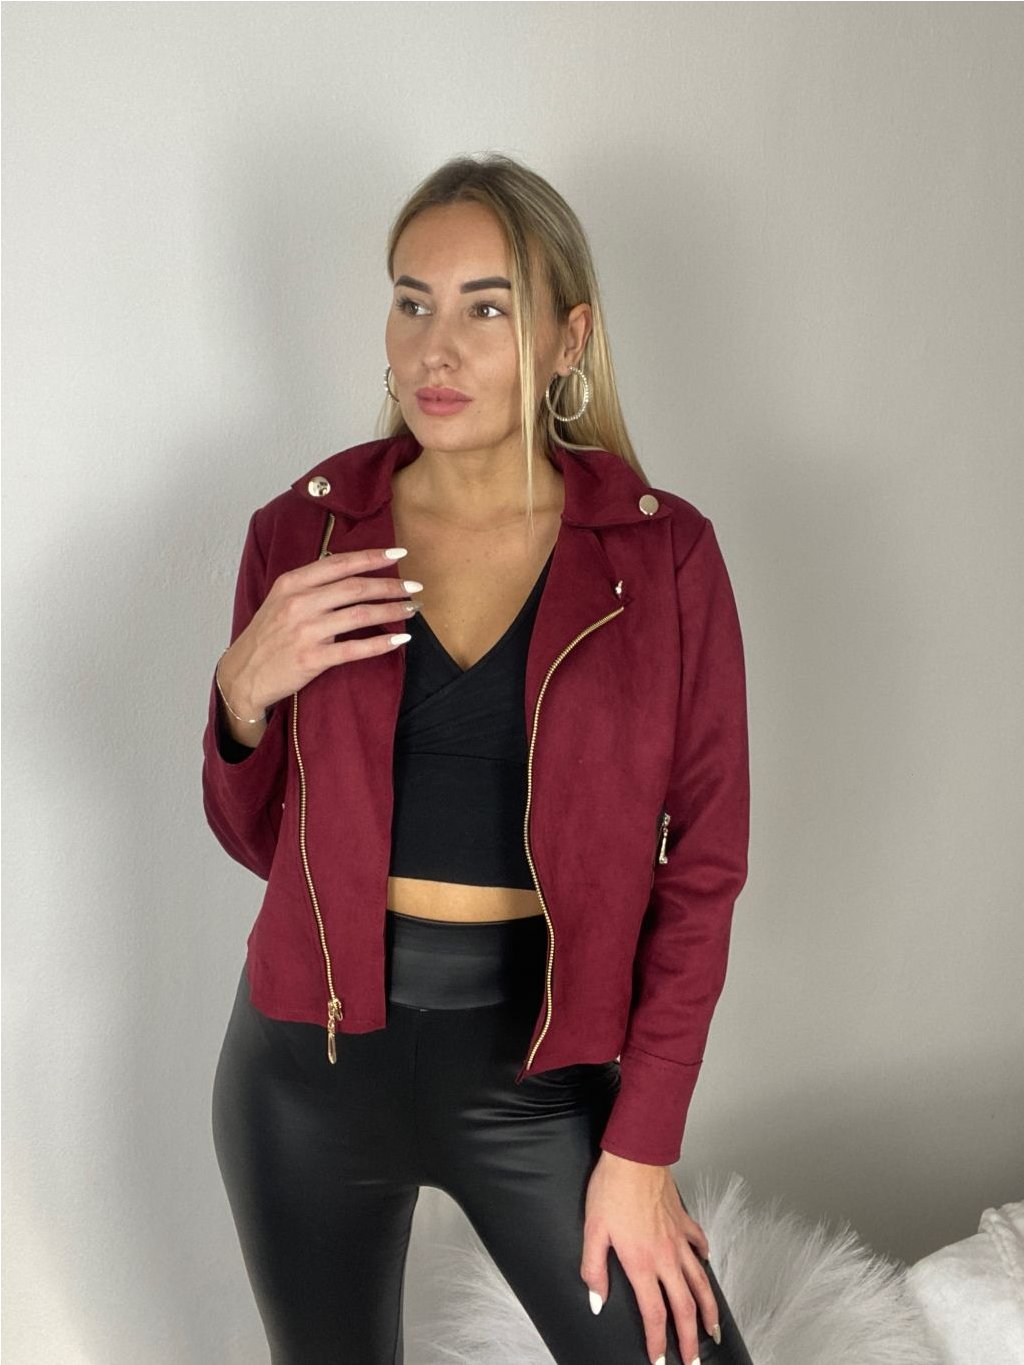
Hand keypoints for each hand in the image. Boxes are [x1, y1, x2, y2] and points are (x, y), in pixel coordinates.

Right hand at [217, 546, 420, 715]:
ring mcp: (305, 631)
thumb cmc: (266, 636)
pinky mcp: (312, 659)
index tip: (399, 554)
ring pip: (359, 615)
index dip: (372, 557)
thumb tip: (351, 571)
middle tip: (414, 587)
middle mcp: (299, 603)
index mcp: (292, 583)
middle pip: (355, 588)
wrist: (242, 674)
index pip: (340, 564)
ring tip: (411, 609)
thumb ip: (311, 585)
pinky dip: (380, 644)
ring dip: (391, 611)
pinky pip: (355, 649)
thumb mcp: (280, 599)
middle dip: (390, 586)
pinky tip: (399, 640)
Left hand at [581, 1150, 719, 1364]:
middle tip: (693, 1361)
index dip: (658, 1342)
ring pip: (700, 1282)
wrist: (635, 1155)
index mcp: (642, 1263)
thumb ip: (593, 1270)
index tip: (661, 1360)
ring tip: (712, 1329)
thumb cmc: (611, 1189)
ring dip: (708, 1309)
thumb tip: (597, 1301)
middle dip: (690, 1338)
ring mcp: (679, 1239)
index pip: (654, 1314)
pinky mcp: (684, 1220)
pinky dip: (705, 1258)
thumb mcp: (593, 1231)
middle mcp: (666, 1257)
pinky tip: (706, 1263)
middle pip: (684, 1307)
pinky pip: (699, 1244)